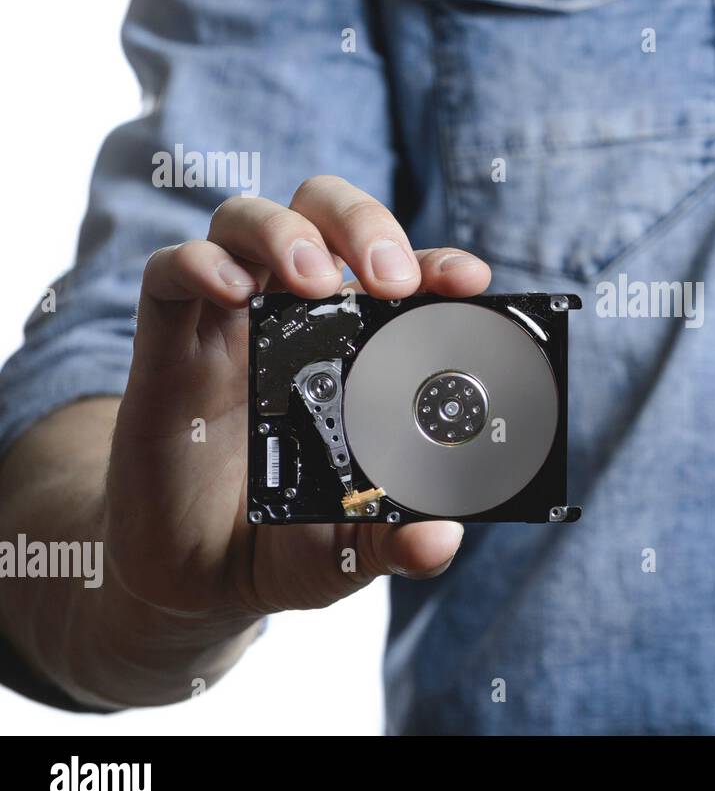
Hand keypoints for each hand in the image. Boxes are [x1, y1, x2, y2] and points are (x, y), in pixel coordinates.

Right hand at [107, 176, 489, 620]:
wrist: (192, 576)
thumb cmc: (283, 539)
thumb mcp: (349, 547)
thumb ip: (394, 542)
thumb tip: (440, 541)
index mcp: (357, 345)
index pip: (399, 275)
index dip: (435, 264)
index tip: (470, 280)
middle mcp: (295, 317)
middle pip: (324, 214)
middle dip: (362, 223)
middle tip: (390, 278)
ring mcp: (229, 323)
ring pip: (247, 221)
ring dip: (286, 233)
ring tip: (316, 282)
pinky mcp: (168, 345)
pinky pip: (170, 273)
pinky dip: (200, 265)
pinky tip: (234, 292)